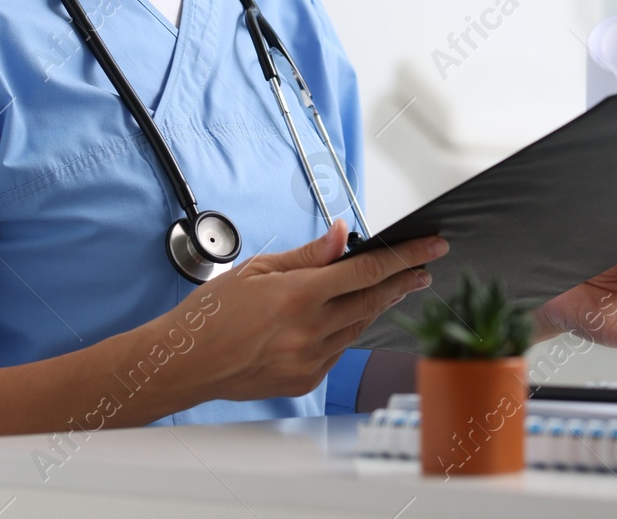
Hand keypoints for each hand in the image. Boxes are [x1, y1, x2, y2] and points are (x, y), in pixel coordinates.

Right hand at [166, 219, 446, 402]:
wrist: (184, 363)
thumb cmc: (212, 314)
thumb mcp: (258, 269)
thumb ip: (308, 254)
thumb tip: (341, 234)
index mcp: (298, 296)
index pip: (367, 271)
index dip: (406, 256)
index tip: (431, 246)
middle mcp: (309, 331)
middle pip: (373, 300)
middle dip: (403, 280)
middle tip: (423, 268)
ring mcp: (310, 360)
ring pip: (359, 326)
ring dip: (378, 304)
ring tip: (392, 287)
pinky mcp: (306, 381)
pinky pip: (340, 350)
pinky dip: (349, 329)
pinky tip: (349, 317)